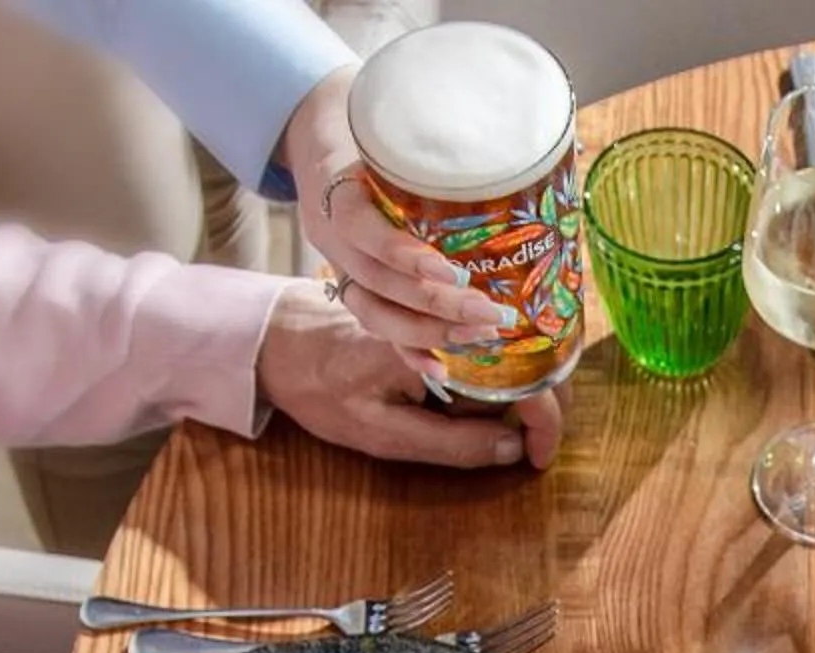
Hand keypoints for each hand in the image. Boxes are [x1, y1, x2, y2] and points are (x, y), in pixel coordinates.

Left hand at [254, 284, 560, 473]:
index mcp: (442, 350)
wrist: (275, 339)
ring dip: (527, 388)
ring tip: (520, 430)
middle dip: (547, 403)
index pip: (521, 380)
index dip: (544, 423)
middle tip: (536, 448)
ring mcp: (445, 315)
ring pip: (512, 350)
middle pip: (528, 358)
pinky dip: (503, 372)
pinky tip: (496, 401)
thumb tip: (511, 448)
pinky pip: (486, 343)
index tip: (539, 459)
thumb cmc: (323, 390)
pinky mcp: (436, 316)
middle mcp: (450, 322)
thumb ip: (451, 444)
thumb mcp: (385, 435)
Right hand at [282, 69, 514, 362]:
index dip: (404, 256)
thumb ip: (424, 150)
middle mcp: (329, 235)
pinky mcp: (353, 285)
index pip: (361, 229)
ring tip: (482, 335)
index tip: (452, 274)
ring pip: (376, 314)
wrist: (314, 128)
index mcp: (332, 189)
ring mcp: (338, 264)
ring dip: (431, 332)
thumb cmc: (362, 123)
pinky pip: (378, 327)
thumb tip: (499, 162)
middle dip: (438, 306)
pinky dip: (410, 350)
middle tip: (493, 314)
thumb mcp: (384, 124)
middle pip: (378, 283)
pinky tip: (443, 368)